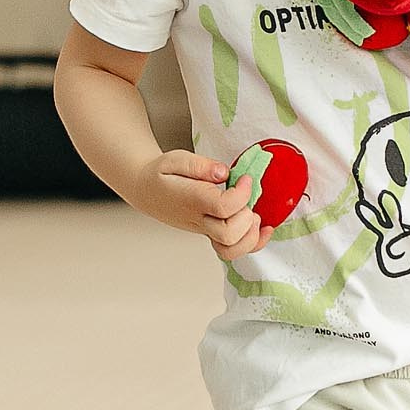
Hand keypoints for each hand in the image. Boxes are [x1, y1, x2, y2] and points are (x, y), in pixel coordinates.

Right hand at [128, 149, 267, 259]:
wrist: (146, 190)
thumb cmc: (162, 175)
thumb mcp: (176, 159)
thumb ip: (200, 165)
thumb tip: (224, 173)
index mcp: (191, 200)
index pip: (223, 207)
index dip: (242, 193)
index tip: (245, 178)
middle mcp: (198, 220)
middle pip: (229, 234)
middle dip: (246, 217)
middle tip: (247, 196)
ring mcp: (204, 231)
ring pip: (231, 249)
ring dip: (250, 235)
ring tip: (253, 214)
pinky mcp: (210, 234)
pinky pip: (232, 249)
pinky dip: (252, 243)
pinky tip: (262, 228)